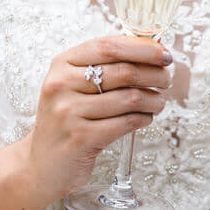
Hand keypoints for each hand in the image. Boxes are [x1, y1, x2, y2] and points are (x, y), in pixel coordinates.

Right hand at [22, 35, 171, 203]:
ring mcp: (69, 112)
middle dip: (154, 74)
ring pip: (130, 98)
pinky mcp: (81, 137)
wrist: (42, 162)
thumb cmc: (68, 119)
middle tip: (166, 79)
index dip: (143, 48)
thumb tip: (153, 50)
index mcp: (62, 64)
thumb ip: (105, 66)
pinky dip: (144, 118)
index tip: (164, 54)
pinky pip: (127, 122)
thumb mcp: (75, 85)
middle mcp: (62, 84)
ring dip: (153, 100)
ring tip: (158, 102)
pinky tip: (145, 118)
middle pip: (124, 71)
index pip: (109, 46)